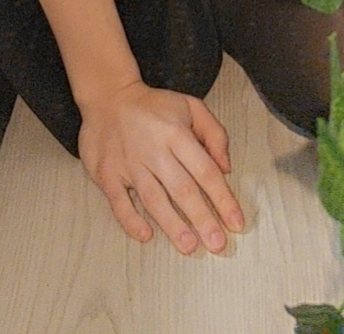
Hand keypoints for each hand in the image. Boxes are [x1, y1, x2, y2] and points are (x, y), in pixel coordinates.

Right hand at [77, 79, 244, 253]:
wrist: (108, 96)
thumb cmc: (154, 106)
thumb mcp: (191, 106)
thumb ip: (214, 134)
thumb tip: (226, 169)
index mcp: (177, 133)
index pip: (206, 171)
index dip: (223, 199)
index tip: (236, 223)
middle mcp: (155, 150)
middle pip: (182, 189)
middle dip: (202, 219)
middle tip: (217, 244)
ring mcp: (129, 163)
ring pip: (154, 199)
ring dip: (172, 225)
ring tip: (189, 246)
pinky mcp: (107, 173)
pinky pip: (119, 202)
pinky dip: (131, 221)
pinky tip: (146, 236)